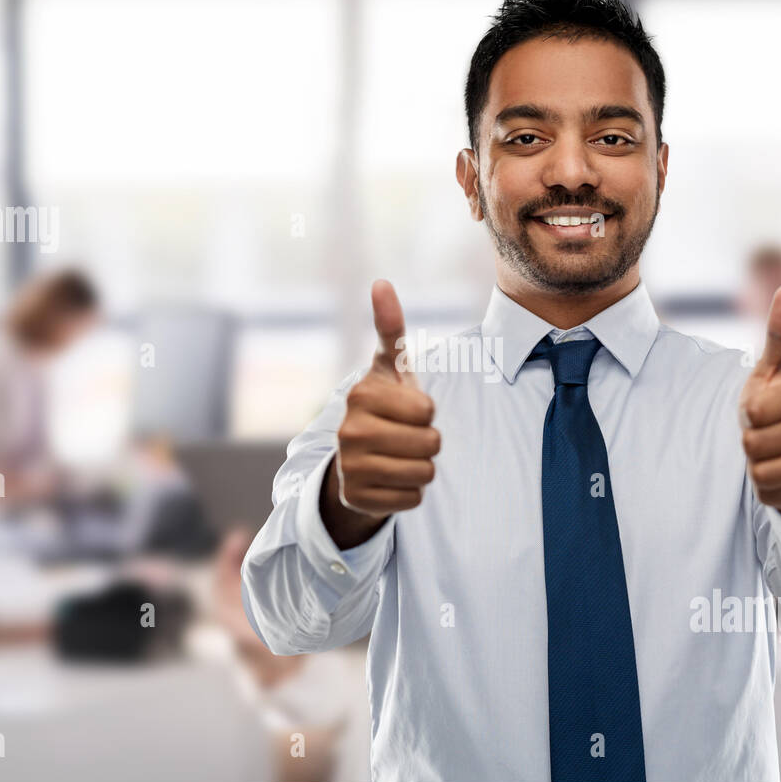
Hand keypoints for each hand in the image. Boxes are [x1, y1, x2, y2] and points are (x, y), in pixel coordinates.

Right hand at [322, 280, 439, 547]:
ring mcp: (350, 467)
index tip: (405, 410)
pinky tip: (390, 481)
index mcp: (361, 395)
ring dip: (421, 468)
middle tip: (405, 437)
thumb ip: (390, 328)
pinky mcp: (357, 499)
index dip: (426, 411)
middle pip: (431, 443)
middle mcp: (349, 431)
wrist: (355, 458)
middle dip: (428, 442)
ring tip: (398, 458)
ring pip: (424, 473)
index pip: (428, 409)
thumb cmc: (384, 407)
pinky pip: (413, 499)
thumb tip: (381, 282)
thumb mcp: (389, 369)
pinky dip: (409, 493)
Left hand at [739, 286, 780, 532]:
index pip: (753, 412)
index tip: (765, 410)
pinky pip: (771, 495)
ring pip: (760, 472)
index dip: (748, 414)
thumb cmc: (777, 407)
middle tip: (768, 435)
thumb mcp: (771, 371)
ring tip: (775, 455)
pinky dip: (768, 490)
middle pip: (753, 444)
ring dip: (757, 467)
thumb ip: (778, 333)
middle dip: (750, 442)